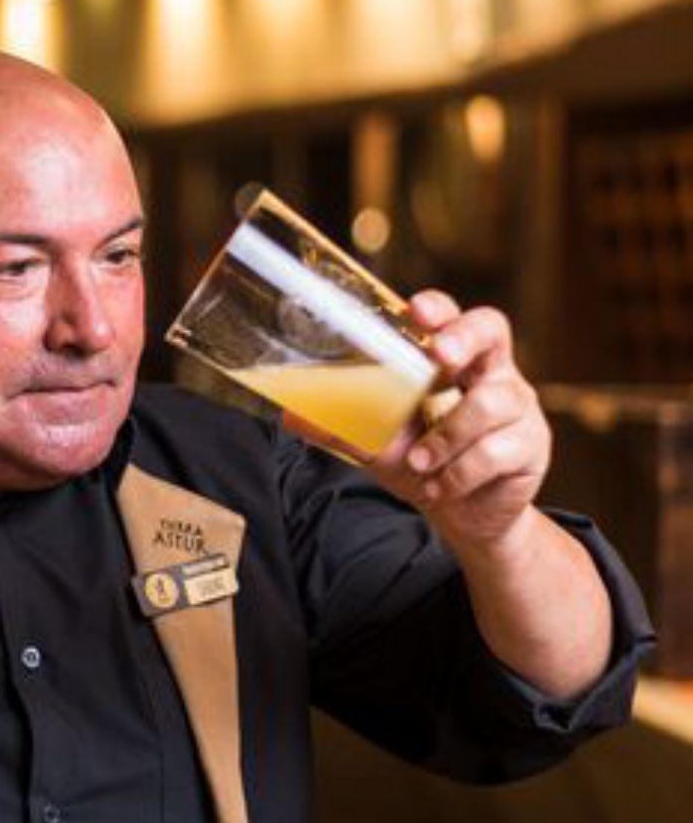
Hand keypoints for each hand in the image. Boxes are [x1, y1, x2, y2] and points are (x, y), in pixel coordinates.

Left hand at [369, 290, 551, 558]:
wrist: (463, 514)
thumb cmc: (423, 460)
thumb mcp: (380, 442)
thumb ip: (344, 426)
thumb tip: (290, 416)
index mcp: (453, 359)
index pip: (452, 315)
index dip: (438, 309)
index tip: (416, 311)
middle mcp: (490, 371)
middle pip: (492, 329)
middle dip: (464, 338)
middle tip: (439, 356)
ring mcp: (517, 406)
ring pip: (490, 402)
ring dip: (448, 436)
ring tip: (420, 462)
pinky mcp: (531, 445)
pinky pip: (498, 451)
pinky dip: (461, 472)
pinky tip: (441, 486)